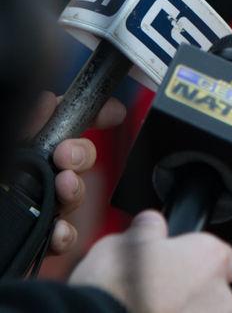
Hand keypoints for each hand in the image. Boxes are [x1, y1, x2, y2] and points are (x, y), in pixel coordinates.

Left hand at [25, 90, 125, 255]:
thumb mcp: (4, 142)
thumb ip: (21, 120)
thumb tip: (46, 100)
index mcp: (26, 143)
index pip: (66, 120)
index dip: (94, 114)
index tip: (112, 113)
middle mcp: (35, 171)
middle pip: (78, 157)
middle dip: (82, 154)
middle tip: (67, 157)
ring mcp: (38, 205)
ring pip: (74, 194)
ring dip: (75, 191)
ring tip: (64, 189)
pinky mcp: (36, 238)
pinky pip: (63, 234)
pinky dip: (65, 234)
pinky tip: (57, 231)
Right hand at [70, 209, 231, 312]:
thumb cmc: (113, 288)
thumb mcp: (126, 240)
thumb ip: (151, 231)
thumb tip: (153, 226)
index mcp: (211, 258)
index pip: (223, 256)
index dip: (197, 260)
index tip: (179, 265)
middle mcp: (221, 299)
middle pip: (214, 294)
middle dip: (189, 295)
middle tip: (155, 296)